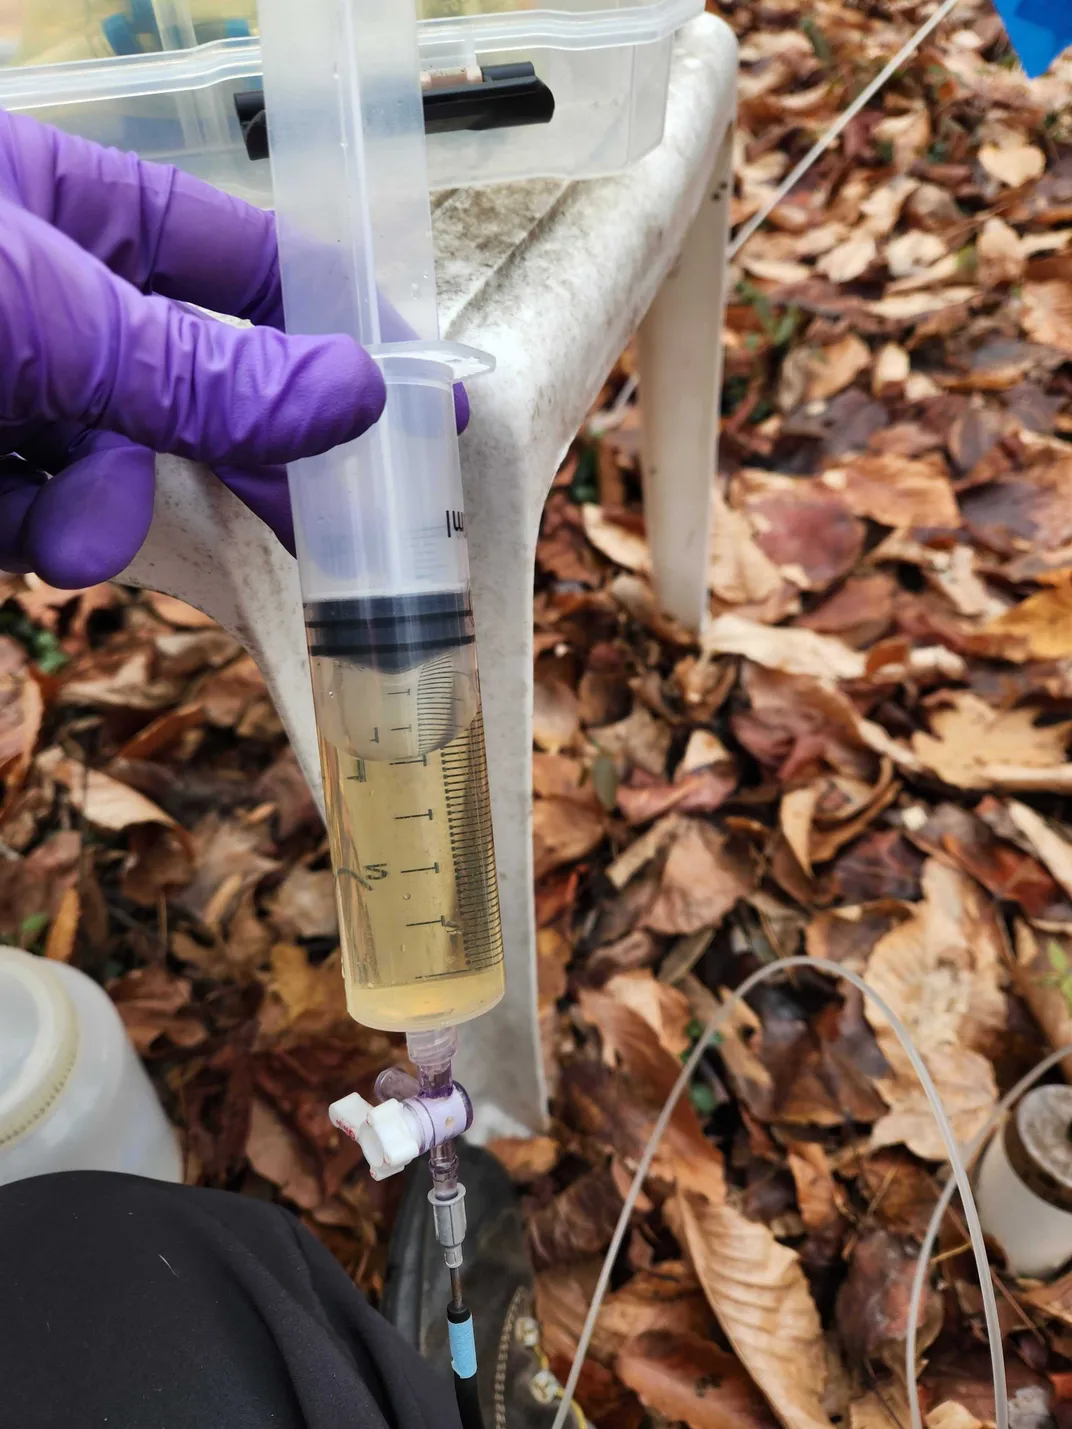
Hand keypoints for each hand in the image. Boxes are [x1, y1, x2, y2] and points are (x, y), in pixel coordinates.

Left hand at [0, 110, 468, 587]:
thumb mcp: (55, 318)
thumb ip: (202, 371)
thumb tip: (356, 392)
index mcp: (62, 204)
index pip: (228, 255)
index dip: (322, 319)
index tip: (404, 388)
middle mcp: (40, 294)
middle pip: (187, 378)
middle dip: (238, 455)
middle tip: (329, 518)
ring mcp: (1, 385)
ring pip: (110, 466)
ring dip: (105, 512)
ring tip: (76, 533)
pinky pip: (40, 516)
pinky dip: (42, 538)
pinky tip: (31, 540)